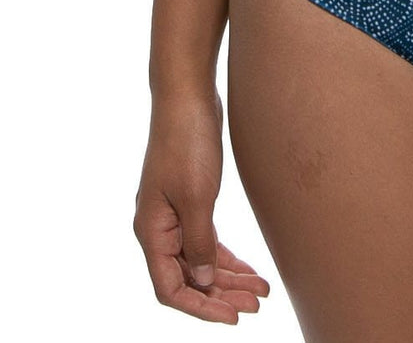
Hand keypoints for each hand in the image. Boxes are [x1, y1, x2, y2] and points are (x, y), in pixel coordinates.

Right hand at [134, 87, 270, 323]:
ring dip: (228, 278)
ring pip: (199, 260)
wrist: (188, 95)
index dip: (200, 307)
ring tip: (261, 291)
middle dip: (221, 295)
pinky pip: (205, 240)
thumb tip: (201, 282)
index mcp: (151, 231)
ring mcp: (173, 214)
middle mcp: (158, 228)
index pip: (170, 288)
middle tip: (256, 306)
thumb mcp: (197, 197)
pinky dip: (226, 256)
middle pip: (187, 278)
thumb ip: (198, 243)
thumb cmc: (187, 142)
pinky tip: (249, 268)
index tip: (233, 316)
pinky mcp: (190, 200)